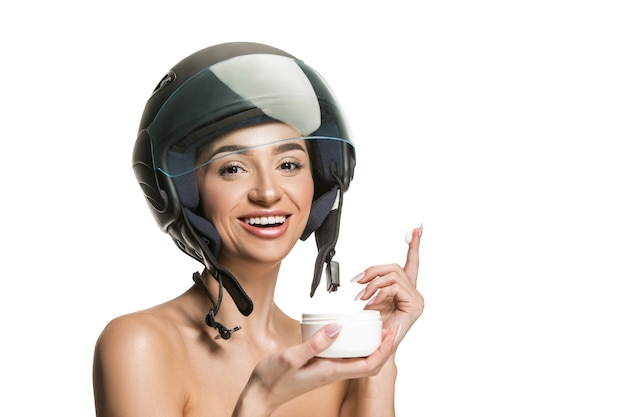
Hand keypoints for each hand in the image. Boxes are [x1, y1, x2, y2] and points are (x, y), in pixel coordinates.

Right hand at [233, 323, 398, 415]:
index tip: (391, 333)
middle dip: (383, 347)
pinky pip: (345, 357)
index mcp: (331, 372)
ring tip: (374, 328)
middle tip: (389, 327)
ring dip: (371, 346)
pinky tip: (348, 334)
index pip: (369, 364)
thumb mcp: (291, 357)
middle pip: (369, 363)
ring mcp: (328, 371)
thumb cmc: (272, 381)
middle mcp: (333, 373)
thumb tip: (337, 328)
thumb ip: (314, 343)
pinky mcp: (321, 367)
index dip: (384, 350)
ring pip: (358, 360)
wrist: (260, 395)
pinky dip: (353, 346)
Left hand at [353, 225, 424, 345]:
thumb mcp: (371, 299)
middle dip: (373, 271)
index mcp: (406, 289)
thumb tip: (364, 276)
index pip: (411, 262)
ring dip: (373, 284)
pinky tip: (372, 303)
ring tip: (362, 297)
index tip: (417, 228)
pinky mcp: (415, 306)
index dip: (414, 244)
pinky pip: (394, 287)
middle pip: (394, 267)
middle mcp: (415, 293)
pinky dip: (379, 292)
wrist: (374, 348)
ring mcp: (417, 300)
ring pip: (393, 276)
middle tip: (357, 282)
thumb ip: (374, 284)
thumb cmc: (372, 327)